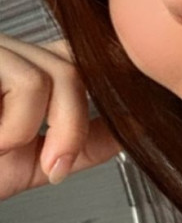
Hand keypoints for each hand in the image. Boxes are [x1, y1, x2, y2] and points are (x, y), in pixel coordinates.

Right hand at [0, 34, 122, 200]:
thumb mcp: (25, 163)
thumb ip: (74, 145)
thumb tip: (129, 134)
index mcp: (20, 70)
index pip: (78, 56)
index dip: (105, 78)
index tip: (128, 114)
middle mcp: (6, 52)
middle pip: (74, 67)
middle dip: (74, 127)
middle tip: (54, 170)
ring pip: (54, 75)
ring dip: (42, 130)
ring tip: (3, 153)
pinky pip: (23, 82)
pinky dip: (14, 127)